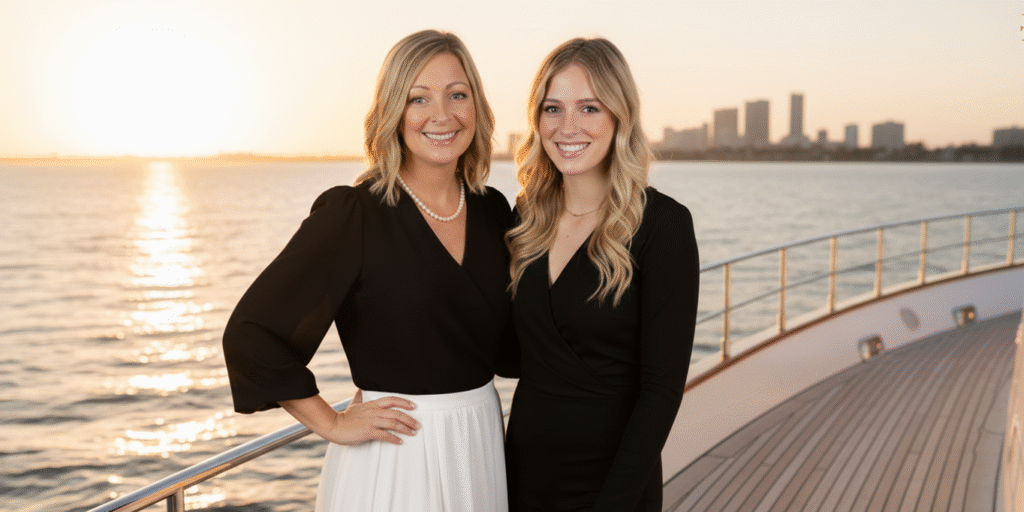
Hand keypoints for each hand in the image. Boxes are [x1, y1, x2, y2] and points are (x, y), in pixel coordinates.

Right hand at [278, 393, 418, 446]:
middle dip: (409, 419)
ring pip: (393, 423)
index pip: (392, 400)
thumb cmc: (344, 417)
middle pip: (396, 413)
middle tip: (417, 424)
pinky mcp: (368, 432)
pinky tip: (400, 441)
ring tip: (413, 432)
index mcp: (372, 405)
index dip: (404, 402)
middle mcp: (374, 412)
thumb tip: (360, 391)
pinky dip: (394, 438)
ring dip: (405, 428)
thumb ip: (359, 398)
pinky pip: (385, 435)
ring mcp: (371, 421)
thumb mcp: (353, 404)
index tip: (414, 406)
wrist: (333, 425)